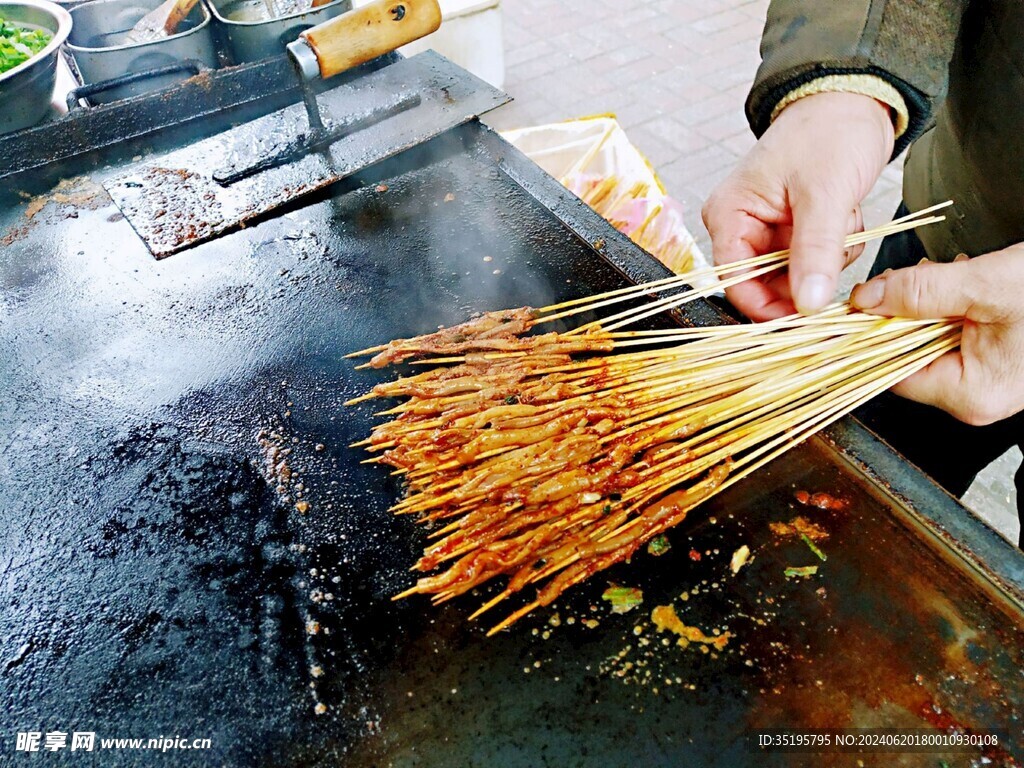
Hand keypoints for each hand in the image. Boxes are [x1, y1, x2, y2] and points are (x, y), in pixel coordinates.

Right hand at [702, 92, 894, 319]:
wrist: (857, 98)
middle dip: (806, 277)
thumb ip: (815, 253)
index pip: (736, 282)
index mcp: (729, 215)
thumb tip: (809, 305)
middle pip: (765, 284)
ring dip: (826, 261)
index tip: (808, 319)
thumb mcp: (824, 195)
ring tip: (845, 222)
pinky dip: (836, 250)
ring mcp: (769, 229)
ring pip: (795, 276)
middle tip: (838, 253)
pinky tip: (847, 218)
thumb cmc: (830, 131)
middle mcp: (741, 226)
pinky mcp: (794, 229)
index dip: (768, 307)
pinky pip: (814, 261)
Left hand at [851, 247, 1023, 425]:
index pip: (889, 371)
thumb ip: (921, 292)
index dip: (870, 335)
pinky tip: (970, 281)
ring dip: (929, 302)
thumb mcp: (986, 285)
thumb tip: (865, 300)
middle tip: (918, 277)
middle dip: (904, 311)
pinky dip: (951, 303)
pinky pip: (951, 332)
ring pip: (925, 338)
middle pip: (904, 354)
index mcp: (968, 394)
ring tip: (959, 274)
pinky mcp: (992, 359)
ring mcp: (983, 379)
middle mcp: (972, 396)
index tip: (857, 302)